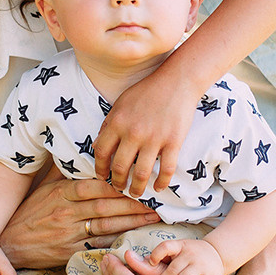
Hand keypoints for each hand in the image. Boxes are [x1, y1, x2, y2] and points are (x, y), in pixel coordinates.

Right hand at [0, 176, 156, 268]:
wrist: (10, 244)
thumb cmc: (31, 213)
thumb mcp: (44, 188)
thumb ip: (64, 172)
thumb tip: (81, 150)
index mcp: (60, 193)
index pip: (93, 186)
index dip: (117, 184)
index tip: (137, 180)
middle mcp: (66, 213)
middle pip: (105, 206)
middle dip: (133, 203)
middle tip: (156, 200)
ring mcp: (69, 234)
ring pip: (106, 226)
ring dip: (132, 221)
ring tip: (154, 217)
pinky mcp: (71, 252)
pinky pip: (98, 245)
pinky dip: (117, 241)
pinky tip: (135, 237)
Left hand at [93, 66, 196, 197]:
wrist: (177, 81)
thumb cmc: (147, 90)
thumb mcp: (121, 103)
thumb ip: (109, 124)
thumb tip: (98, 146)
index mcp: (117, 122)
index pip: (101, 152)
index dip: (99, 168)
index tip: (102, 177)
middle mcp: (133, 133)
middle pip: (120, 167)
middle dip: (118, 183)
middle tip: (119, 188)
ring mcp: (154, 139)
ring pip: (142, 174)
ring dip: (137, 188)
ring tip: (136, 193)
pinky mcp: (173, 142)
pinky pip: (166, 170)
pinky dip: (161, 183)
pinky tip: (158, 188)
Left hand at [148, 237, 223, 274]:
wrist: (216, 255)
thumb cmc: (187, 257)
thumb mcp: (172, 254)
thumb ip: (153, 260)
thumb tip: (128, 257)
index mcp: (179, 246)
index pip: (165, 247)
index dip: (155, 256)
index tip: (152, 263)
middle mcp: (191, 254)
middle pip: (170, 272)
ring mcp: (201, 265)